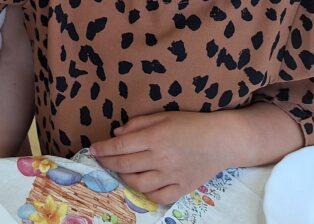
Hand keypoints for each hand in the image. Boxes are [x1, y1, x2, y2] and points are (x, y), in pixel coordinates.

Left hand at [90, 111, 233, 204]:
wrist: (221, 140)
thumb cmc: (190, 124)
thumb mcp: (162, 116)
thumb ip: (138, 124)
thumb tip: (116, 135)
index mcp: (155, 137)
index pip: (120, 147)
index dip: (102, 149)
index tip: (93, 149)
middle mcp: (161, 158)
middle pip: (124, 165)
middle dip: (107, 162)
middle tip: (100, 159)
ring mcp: (172, 176)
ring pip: (138, 184)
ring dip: (123, 177)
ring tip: (120, 170)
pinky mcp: (182, 188)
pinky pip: (158, 196)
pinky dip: (145, 192)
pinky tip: (140, 183)